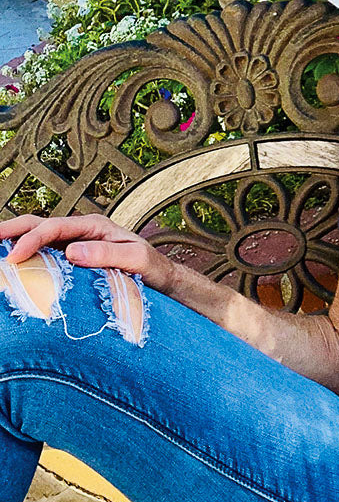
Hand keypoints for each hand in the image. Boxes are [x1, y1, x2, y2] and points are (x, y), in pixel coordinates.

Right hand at [0, 214, 177, 293]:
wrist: (159, 277)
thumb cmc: (151, 266)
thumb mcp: (136, 259)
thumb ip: (107, 254)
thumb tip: (72, 252)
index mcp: (94, 225)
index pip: (54, 227)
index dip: (31, 239)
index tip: (14, 257)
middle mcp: (80, 231)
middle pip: (37, 224)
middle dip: (10, 229)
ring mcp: (74, 244)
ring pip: (36, 237)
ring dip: (13, 241)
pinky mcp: (71, 260)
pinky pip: (43, 255)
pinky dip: (25, 257)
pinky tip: (11, 267)